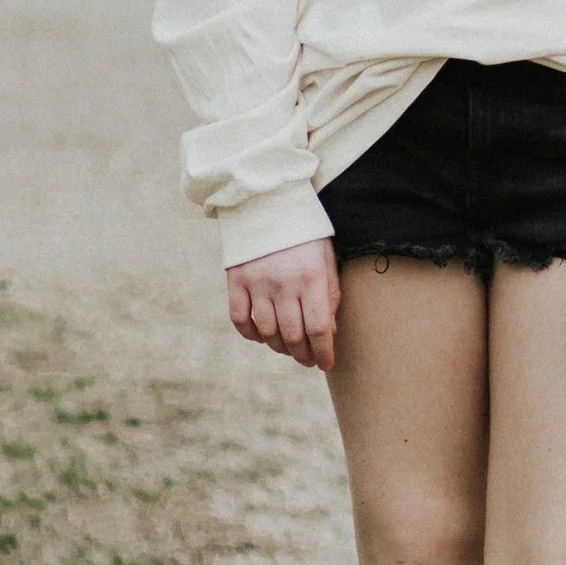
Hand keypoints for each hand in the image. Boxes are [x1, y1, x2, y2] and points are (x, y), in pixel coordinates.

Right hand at [226, 240, 339, 370]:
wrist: (269, 201)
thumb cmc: (305, 232)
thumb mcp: (326, 258)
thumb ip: (330, 294)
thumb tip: (329, 332)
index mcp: (311, 277)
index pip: (319, 329)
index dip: (323, 352)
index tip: (326, 363)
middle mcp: (283, 284)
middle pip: (293, 336)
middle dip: (303, 355)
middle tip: (309, 360)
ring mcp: (257, 283)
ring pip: (267, 332)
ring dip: (279, 347)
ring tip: (289, 347)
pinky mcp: (236, 280)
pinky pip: (239, 319)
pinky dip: (250, 333)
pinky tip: (261, 335)